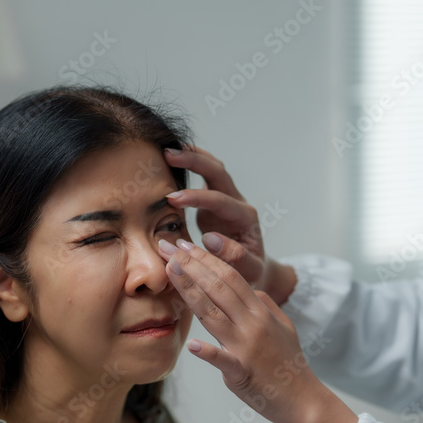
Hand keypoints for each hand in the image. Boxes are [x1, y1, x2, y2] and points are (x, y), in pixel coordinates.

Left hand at [156, 237, 356, 422]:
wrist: (303, 399)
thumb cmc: (289, 364)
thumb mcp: (284, 326)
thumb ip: (267, 305)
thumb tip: (252, 292)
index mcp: (260, 311)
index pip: (230, 276)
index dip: (206, 258)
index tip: (185, 245)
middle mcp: (252, 323)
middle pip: (218, 286)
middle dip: (191, 265)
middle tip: (168, 247)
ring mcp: (247, 346)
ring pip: (214, 314)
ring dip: (190, 291)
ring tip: (170, 272)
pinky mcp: (242, 372)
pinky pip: (223, 360)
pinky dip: (208, 352)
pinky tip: (193, 345)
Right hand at [164, 146, 296, 304]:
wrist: (255, 270)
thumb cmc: (252, 273)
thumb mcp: (249, 271)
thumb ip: (234, 257)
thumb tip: (211, 239)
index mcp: (245, 218)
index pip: (220, 200)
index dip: (197, 197)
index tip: (173, 199)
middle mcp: (238, 203)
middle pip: (219, 172)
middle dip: (195, 162)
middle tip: (168, 155)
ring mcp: (227, 199)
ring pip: (212, 168)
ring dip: (192, 156)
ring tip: (167, 149)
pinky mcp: (215, 202)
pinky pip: (203, 177)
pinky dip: (190, 164)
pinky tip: (172, 158)